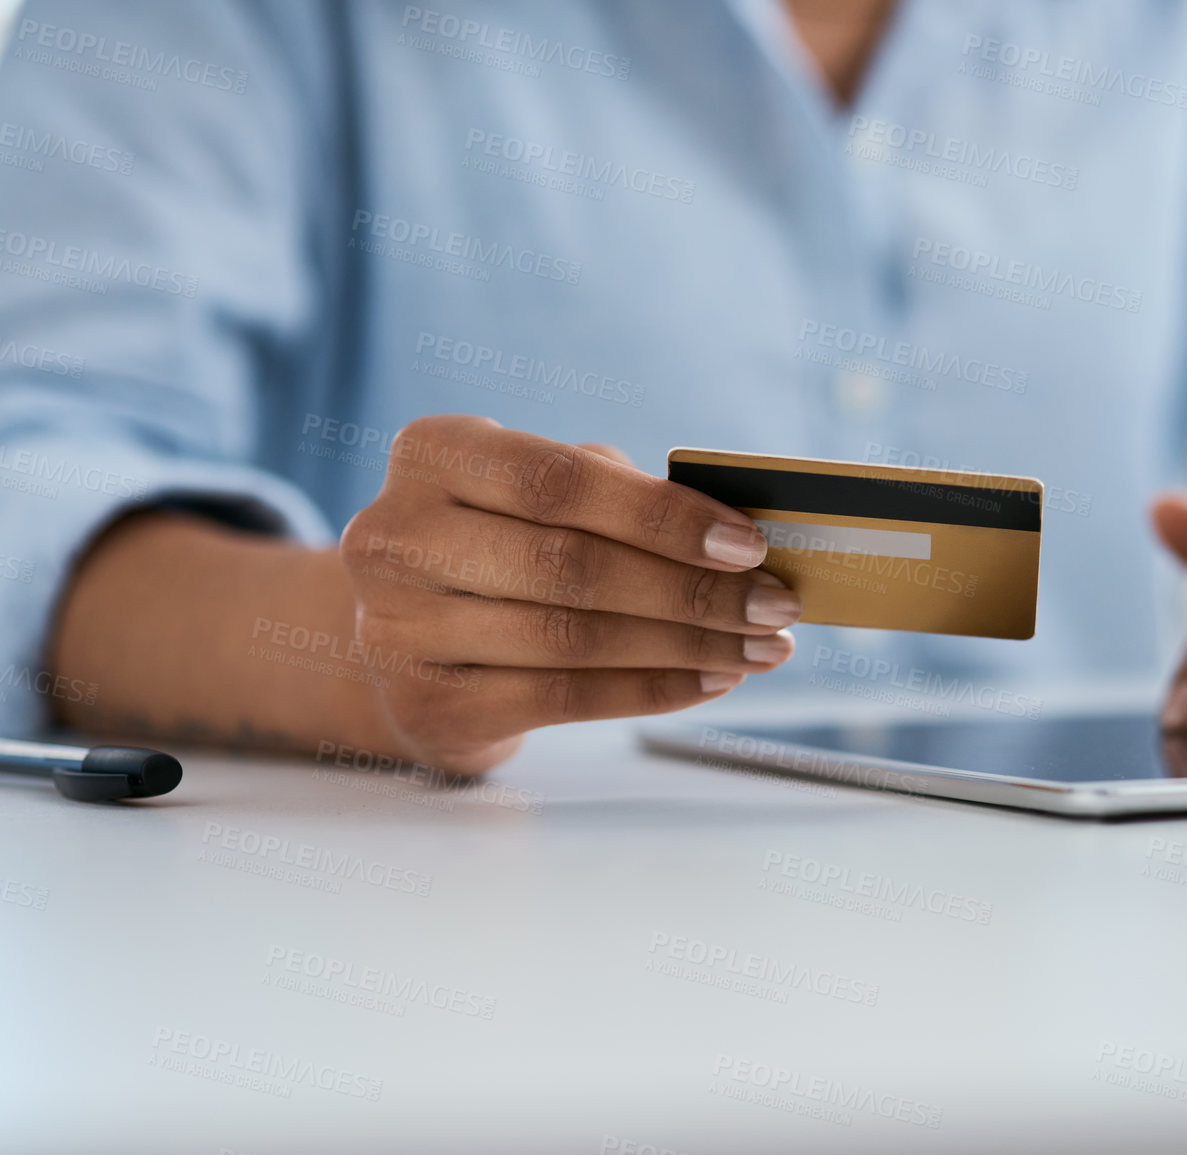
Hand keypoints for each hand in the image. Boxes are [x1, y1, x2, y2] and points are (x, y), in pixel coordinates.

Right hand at [339, 415, 799, 772]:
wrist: (405, 645)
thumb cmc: (503, 548)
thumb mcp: (541, 497)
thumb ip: (622, 495)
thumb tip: (738, 534)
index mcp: (433, 455)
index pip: (559, 482)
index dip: (662, 516)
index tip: (748, 544)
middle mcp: (396, 536)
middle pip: (570, 567)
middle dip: (692, 591)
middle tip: (773, 606)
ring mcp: (398, 628)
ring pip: (572, 639)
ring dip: (687, 646)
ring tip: (758, 648)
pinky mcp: (427, 704)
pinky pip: (564, 699)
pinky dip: (653, 690)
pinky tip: (711, 680)